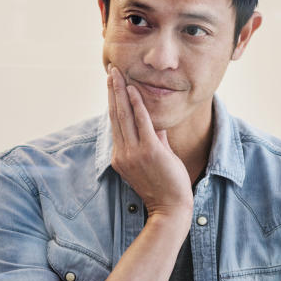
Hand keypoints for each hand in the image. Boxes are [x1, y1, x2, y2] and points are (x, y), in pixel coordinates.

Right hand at [107, 65, 192, 221]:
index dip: (113, 102)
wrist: (170, 209)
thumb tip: (155, 123)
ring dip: (120, 92)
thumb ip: (155, 140)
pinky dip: (137, 105)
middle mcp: (123, 153)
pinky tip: (133, 90)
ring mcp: (134, 152)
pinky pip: (142, 122)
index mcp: (121, 157)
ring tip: (116, 74)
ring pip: (124, 116)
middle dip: (112, 92)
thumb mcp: (156, 160)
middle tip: (110, 71)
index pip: (115, 124)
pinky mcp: (149, 151)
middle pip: (115, 116)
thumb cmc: (165, 187)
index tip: (111, 85)